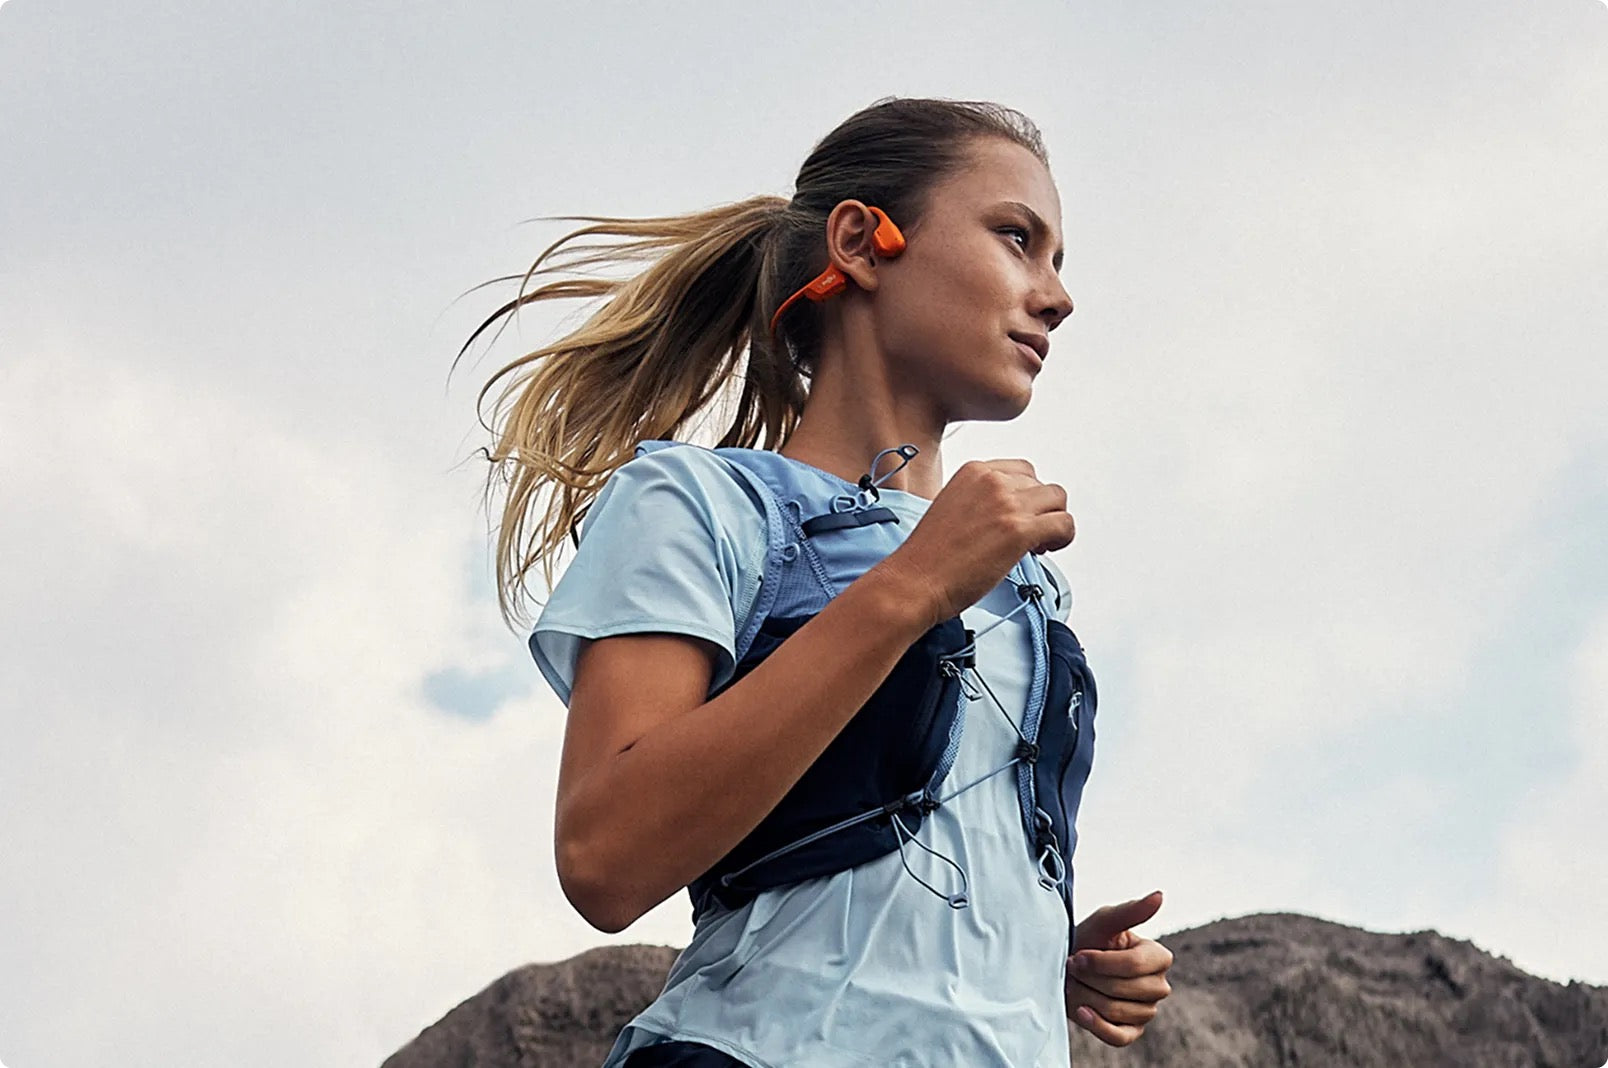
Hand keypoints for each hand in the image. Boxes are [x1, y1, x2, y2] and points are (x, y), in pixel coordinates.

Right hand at [874, 459, 1074, 629]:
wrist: (915, 580)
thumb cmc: (928, 556)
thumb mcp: (953, 507)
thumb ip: (982, 501)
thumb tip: (1007, 514)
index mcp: (974, 471)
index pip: (1023, 471)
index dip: (1026, 496)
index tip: (1017, 517)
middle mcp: (993, 481)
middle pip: (1043, 485)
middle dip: (1040, 510)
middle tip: (1028, 535)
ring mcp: (1007, 504)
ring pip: (1059, 500)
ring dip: (1054, 523)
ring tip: (1036, 545)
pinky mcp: (1020, 531)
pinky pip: (1064, 524)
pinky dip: (1062, 539)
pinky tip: (1041, 551)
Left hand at [1065, 890, 1173, 1046]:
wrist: (1065, 967)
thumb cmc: (1087, 940)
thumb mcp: (1103, 922)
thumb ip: (1130, 911)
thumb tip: (1159, 896)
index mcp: (1158, 957)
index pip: (1135, 965)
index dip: (1102, 962)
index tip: (1078, 955)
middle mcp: (1158, 986)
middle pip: (1123, 990)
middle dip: (1090, 978)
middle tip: (1073, 968)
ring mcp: (1146, 1011)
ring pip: (1116, 1011)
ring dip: (1086, 996)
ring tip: (1075, 984)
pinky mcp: (1131, 1032)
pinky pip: (1118, 1037)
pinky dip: (1096, 1025)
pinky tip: (1081, 1011)